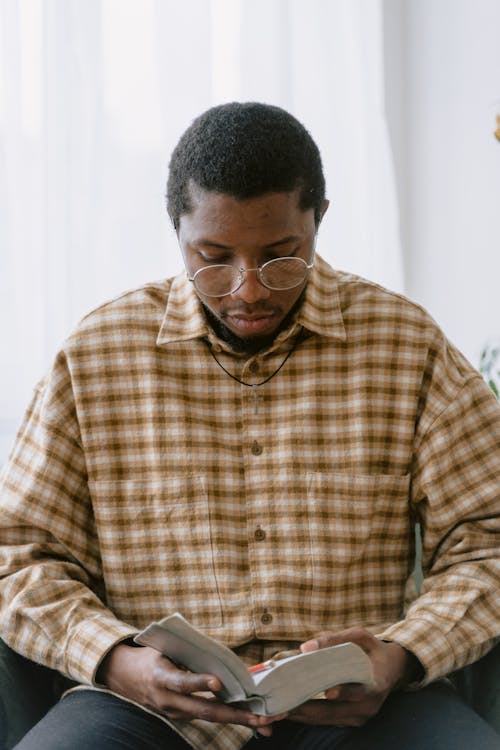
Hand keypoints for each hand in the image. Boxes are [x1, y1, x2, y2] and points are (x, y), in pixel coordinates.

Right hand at [98, 644, 285, 735]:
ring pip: (212, 717)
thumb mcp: (162, 648)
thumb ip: (186, 652)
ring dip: (241, 720)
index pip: (182, 682)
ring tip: (267, 722)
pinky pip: (210, 717)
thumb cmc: (149, 656)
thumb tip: (217, 651)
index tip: (218, 683)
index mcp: (161, 678)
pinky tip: (255, 721)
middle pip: (205, 711)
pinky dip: (233, 718)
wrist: (125, 677)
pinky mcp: (184, 716)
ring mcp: (177, 712)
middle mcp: (169, 701)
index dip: (200, 682)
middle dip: (237, 714)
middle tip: (262, 716)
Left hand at [287, 627, 421, 727]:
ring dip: (303, 716)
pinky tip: (291, 711)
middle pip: (335, 711)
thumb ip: (335, 639)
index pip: (359, 691)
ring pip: (328, 720)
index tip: (326, 692)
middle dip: (307, 709)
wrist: (393, 669)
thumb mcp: (361, 637)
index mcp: (376, 684)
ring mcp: (360, 717)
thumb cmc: (373, 649)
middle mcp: (369, 706)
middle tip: (284, 705)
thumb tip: (305, 647)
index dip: (343, 692)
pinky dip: (309, 717)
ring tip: (280, 710)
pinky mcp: (352, 721)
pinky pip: (328, 721)